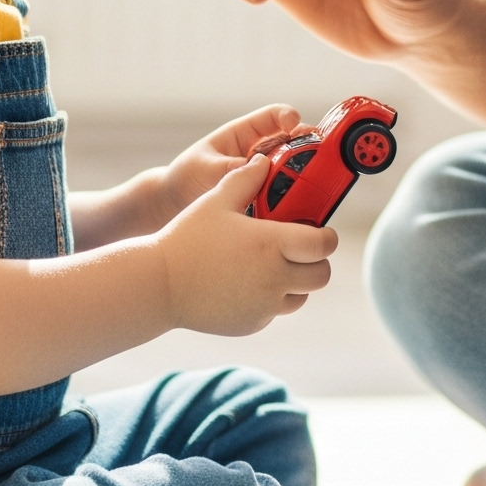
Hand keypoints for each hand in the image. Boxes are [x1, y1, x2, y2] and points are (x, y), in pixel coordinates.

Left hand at [150, 103, 304, 217]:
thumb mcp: (205, 169)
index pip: (273, 117)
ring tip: (313, 179)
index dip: (288, 117)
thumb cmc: (186, 178)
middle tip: (319, 153)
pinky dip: (294, 199)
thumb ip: (230, 168)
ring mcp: (264, 176)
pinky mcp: (265, 199)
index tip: (295, 123)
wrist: (173, 205)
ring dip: (304, 173)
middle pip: (293, 142)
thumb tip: (256, 169)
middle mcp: (259, 153)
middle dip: (308, 145)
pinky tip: (299, 205)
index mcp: (244, 135)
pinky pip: (285, 196)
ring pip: (293, 170)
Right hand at [154, 156, 338, 335]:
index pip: (324, 245)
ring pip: (301, 296)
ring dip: (296, 282)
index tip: (318, 231)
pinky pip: (274, 311)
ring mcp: (265, 305)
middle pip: (321, 274)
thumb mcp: (216, 201)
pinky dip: (271, 300)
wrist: (159, 285)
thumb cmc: (187, 239)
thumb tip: (265, 162)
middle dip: (316, 261)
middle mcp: (275, 278)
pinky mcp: (252, 324)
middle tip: (298, 249)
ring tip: (272, 266)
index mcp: (272, 243)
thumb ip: (245, 179)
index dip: (326, 237)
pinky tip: (247, 284)